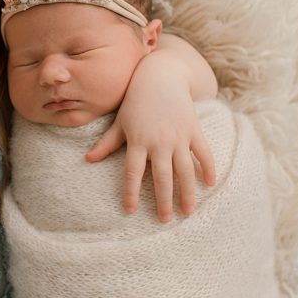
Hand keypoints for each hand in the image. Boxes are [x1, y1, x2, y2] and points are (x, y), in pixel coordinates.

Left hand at [85, 51, 215, 221]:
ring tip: (188, 212)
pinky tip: (209, 184)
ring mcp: (178, 136)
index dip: (130, 192)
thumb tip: (87, 159)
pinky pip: (203, 153)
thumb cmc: (135, 100)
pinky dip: (208, 168)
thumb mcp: (120, 121)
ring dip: (187, 192)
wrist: (160, 76)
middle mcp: (158, 141)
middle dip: (163, 201)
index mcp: (137, 141)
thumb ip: (107, 143)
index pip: (132, 172)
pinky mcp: (193, 129)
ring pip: (184, 170)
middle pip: (161, 177)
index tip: (130, 211)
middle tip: (165, 221)